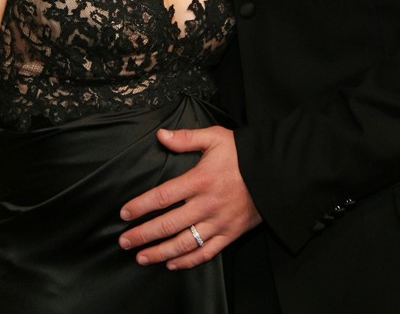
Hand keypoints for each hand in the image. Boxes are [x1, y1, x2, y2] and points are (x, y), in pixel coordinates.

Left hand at [118, 125, 261, 268]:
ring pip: (184, 243)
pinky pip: (206, 253)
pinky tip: (172, 263)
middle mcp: (207, 204)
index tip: (124, 213)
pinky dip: (188, 261)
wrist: (274, 171)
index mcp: (200, 180)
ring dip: (159, 252)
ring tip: (141, 257)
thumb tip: (161, 136)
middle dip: (143, 234)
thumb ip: (186, 138)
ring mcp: (218, 222)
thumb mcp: (215, 137)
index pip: (163, 196)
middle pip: (168, 224)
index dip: (141, 206)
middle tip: (124, 241)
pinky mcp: (230, 234)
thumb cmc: (243, 154)